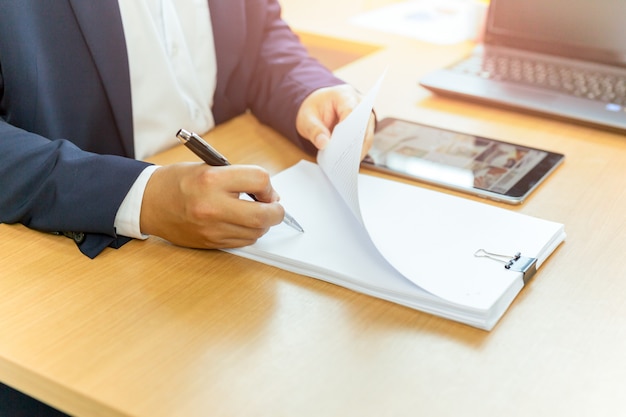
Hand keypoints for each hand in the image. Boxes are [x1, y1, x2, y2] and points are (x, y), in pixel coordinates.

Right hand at [139, 163, 283, 248]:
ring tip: (254, 213)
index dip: (268, 186)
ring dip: (262, 224)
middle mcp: (213, 206)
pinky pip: (242, 242)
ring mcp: (211, 228)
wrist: (148, 202)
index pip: (259, 180)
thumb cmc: (177, 182)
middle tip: (274, 206)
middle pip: (264, 215)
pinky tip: (240, 223)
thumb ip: (238, 177)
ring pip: (256, 232)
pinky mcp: (210, 242)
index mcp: (212, 179)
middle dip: (276, 211)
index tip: (265, 188)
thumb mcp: (208, 167)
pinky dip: (248, 233)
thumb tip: (268, 192)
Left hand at [295, 84, 375, 159]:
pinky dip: (357, 151)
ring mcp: (364, 115)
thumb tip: (324, 143)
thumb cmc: (313, 110)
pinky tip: (348, 161)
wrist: (316, 107)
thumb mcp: (306, 118)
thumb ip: (314, 130)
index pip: (351, 111)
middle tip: (346, 160)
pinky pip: (364, 141)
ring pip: (367, 134)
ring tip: (347, 164)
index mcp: (344, 94)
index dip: (349, 129)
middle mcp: (358, 103)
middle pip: (364, 124)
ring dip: (358, 149)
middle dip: (355, 142)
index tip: (343, 145)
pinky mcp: (364, 127)